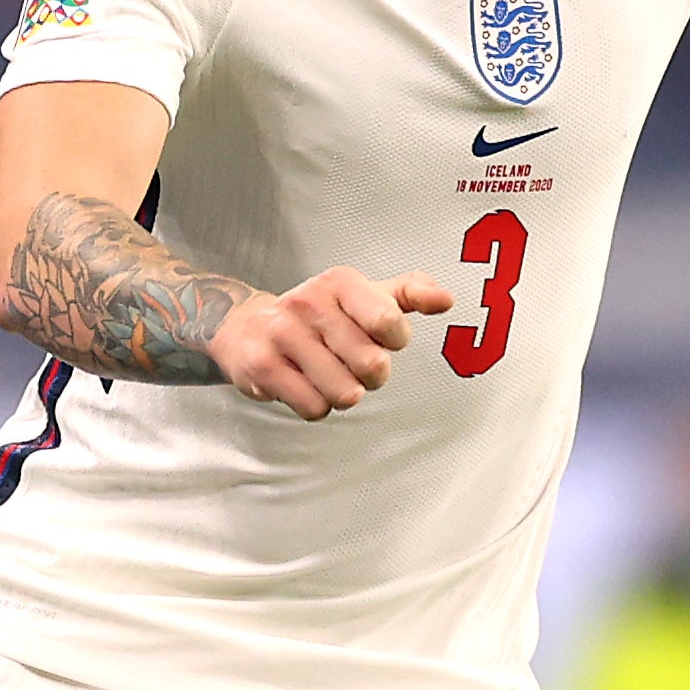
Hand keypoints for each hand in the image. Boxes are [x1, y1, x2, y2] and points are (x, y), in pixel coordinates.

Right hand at [212, 267, 455, 420]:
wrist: (244, 327)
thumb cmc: (319, 316)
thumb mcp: (364, 296)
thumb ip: (410, 293)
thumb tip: (445, 300)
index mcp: (339, 282)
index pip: (389, 321)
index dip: (394, 341)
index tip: (381, 337)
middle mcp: (308, 302)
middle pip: (372, 365)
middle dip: (370, 375)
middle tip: (351, 363)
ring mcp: (282, 333)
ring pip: (344, 392)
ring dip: (343, 394)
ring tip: (327, 376)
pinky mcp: (262, 366)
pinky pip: (313, 407)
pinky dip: (316, 406)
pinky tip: (304, 385)